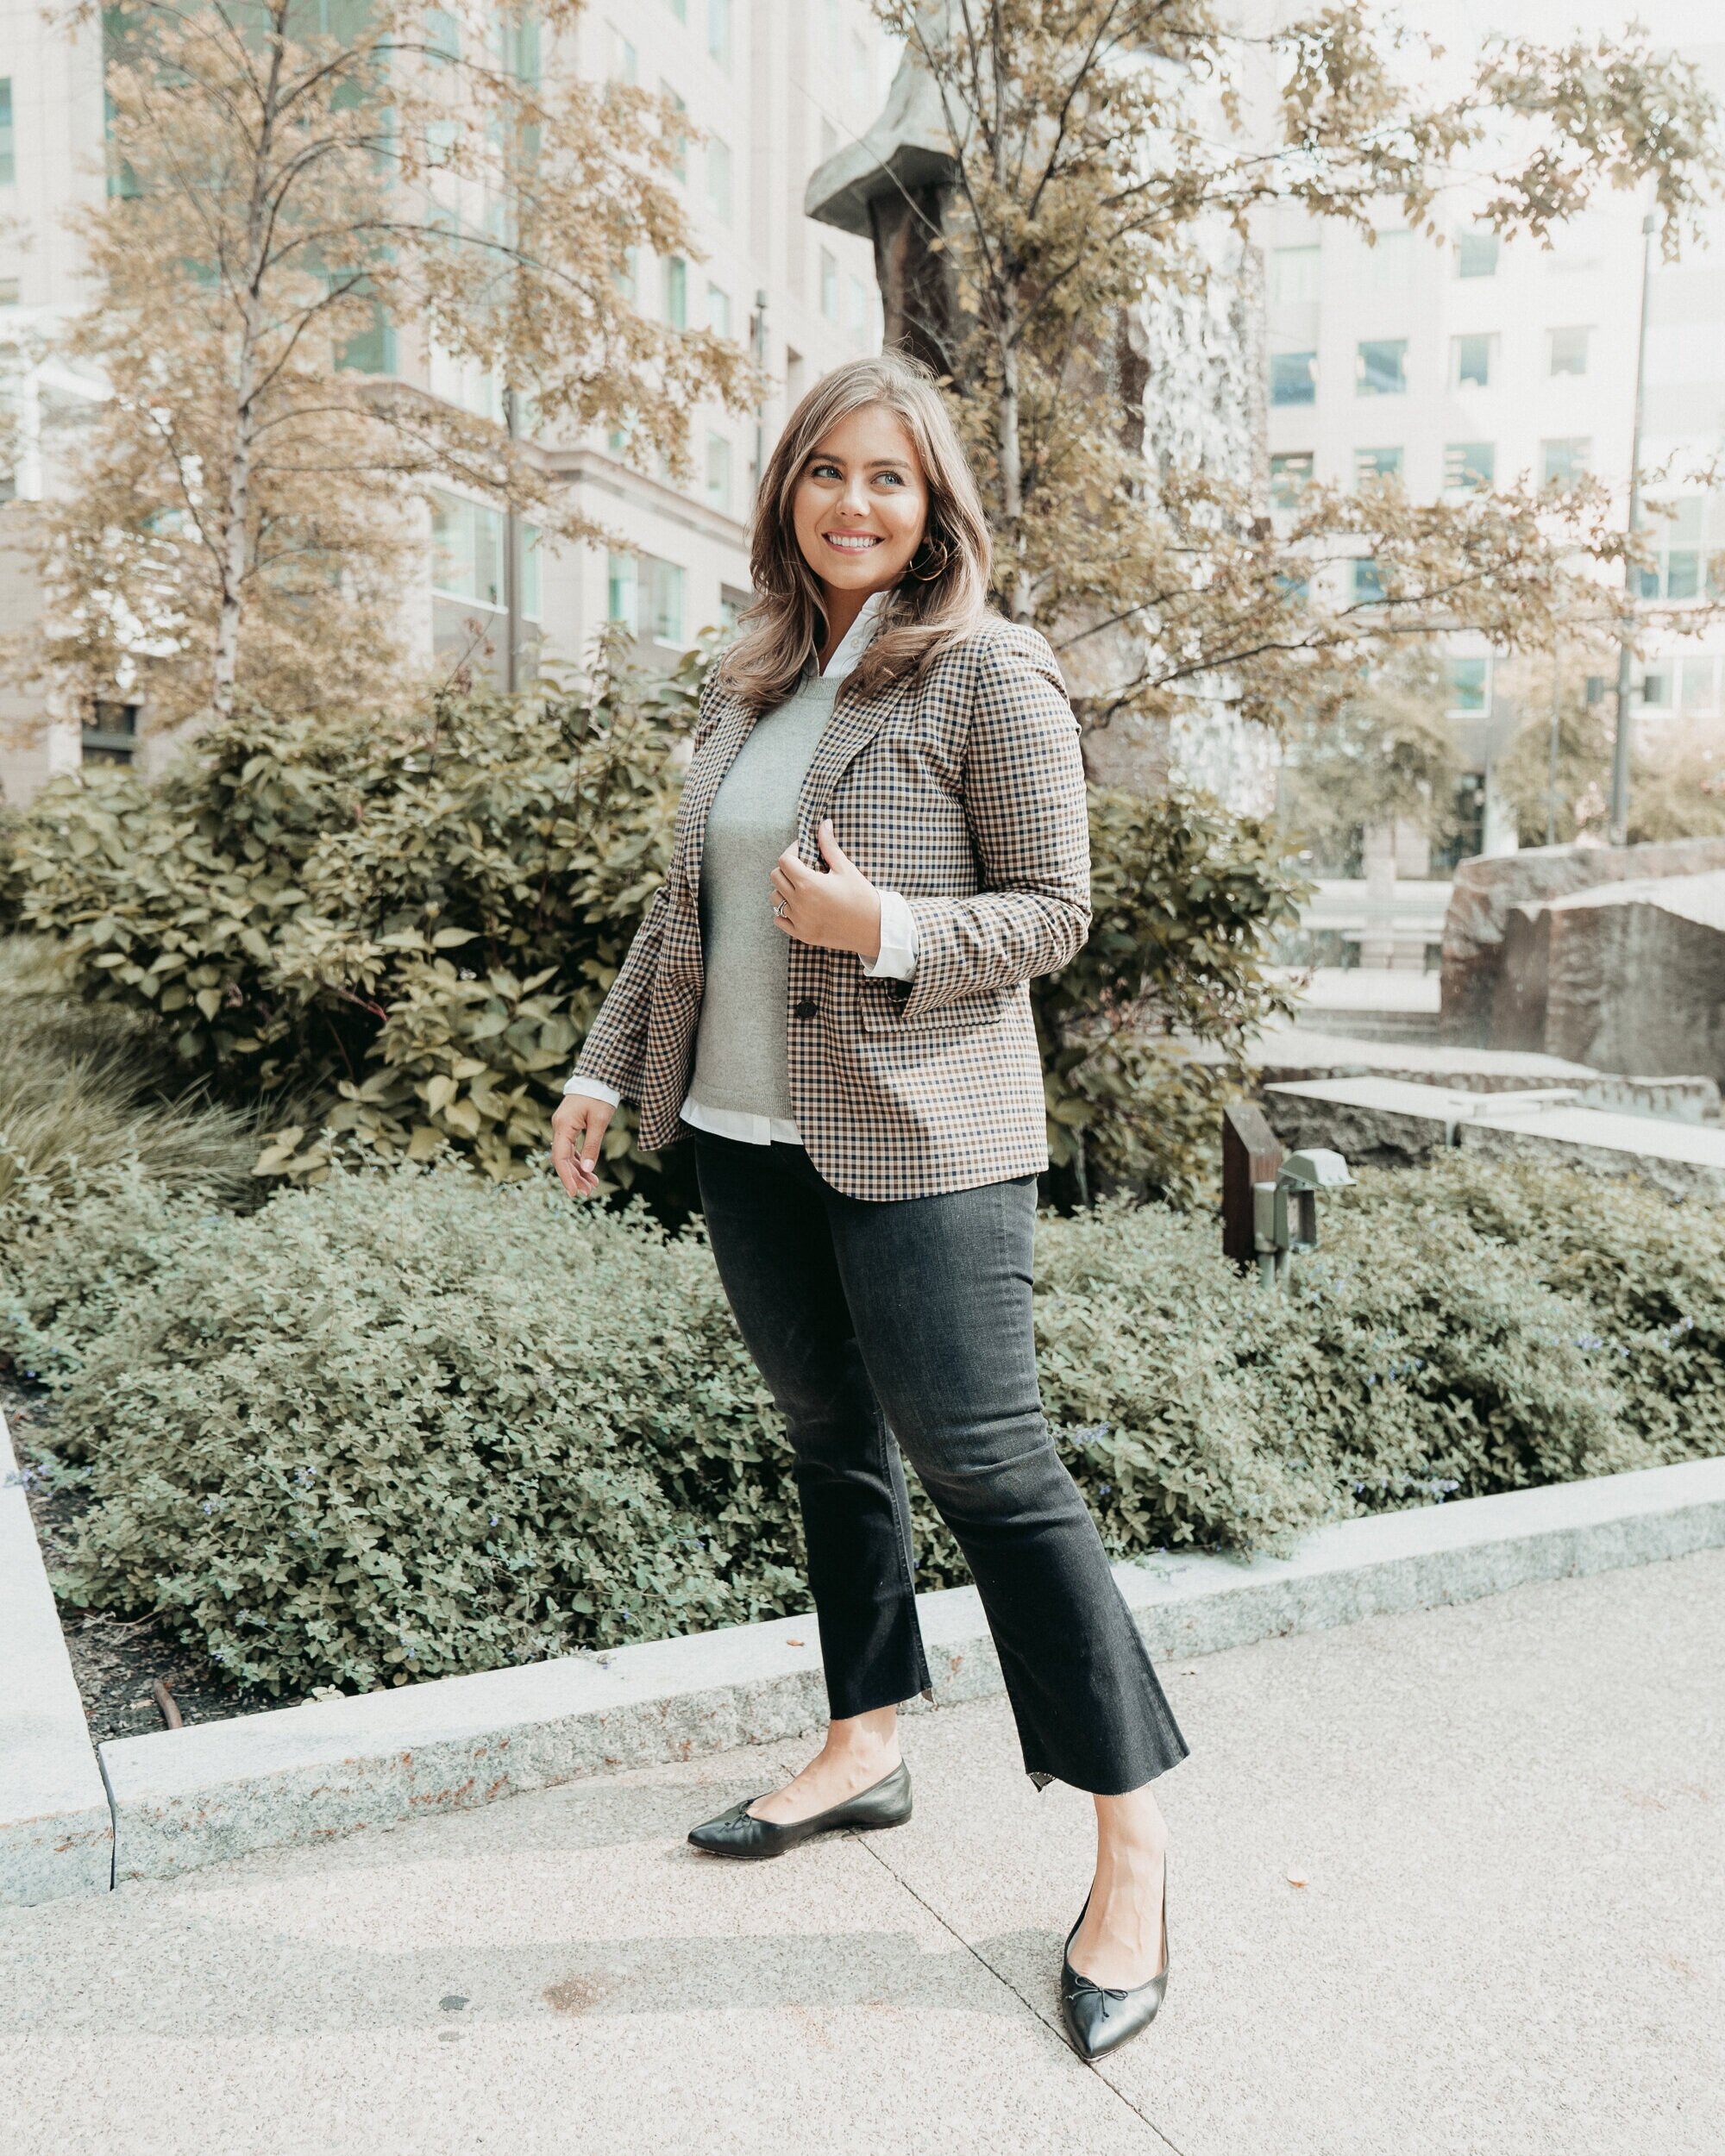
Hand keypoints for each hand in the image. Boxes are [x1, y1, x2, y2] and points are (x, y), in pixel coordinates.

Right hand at [551, 1091, 610, 1199]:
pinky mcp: (569, 1127)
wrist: (598, 1077)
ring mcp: (563, 1127)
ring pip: (567, 1156)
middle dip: (574, 1177)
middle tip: (587, 1192)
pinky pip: (571, 1149)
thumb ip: (592, 1146)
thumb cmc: (599, 1096)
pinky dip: (579, 1161)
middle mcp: (559, 1127)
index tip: (574, 1192)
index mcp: (563, 1125)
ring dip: (578, 1171)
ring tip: (592, 1186)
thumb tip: (586, 1169)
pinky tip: (589, 1172)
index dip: (567, 1177)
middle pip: (562, 1159)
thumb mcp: (599, 1121)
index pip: (560, 1158)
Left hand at [770, 818, 881, 960]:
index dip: (792, 852)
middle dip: (787, 869)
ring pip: (775, 898)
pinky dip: (784, 911)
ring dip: (784, 889)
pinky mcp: (801, 934)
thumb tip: (824, 823)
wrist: (874, 929)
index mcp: (808, 884)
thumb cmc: (862, 896)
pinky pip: (779, 919)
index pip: (784, 861)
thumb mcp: (846, 869)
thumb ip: (829, 846)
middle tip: (802, 868)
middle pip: (775, 877)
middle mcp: (799, 903)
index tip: (803, 852)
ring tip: (801, 887)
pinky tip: (799, 906)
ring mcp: (798, 920)